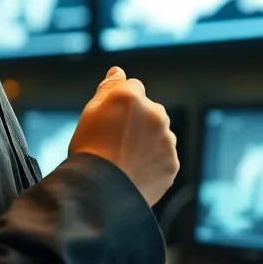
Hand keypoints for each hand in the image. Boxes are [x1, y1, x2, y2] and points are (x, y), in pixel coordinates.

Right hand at [70, 67, 178, 205]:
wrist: (99, 192)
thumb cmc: (89, 150)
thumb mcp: (90, 113)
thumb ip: (108, 88)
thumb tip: (118, 71)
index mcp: (131, 96)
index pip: (133, 88)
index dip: (121, 104)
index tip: (111, 120)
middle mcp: (155, 112)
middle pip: (149, 110)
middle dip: (138, 121)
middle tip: (117, 142)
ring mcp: (166, 138)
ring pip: (159, 133)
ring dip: (148, 141)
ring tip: (125, 159)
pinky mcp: (172, 162)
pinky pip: (164, 157)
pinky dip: (153, 162)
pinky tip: (135, 171)